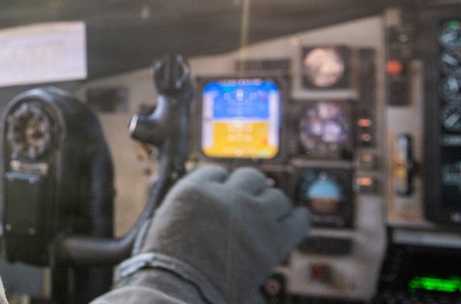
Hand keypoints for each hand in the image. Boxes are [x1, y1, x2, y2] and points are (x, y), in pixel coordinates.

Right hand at [118, 165, 308, 303]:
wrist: (180, 290)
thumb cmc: (167, 265)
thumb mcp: (163, 221)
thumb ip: (179, 200)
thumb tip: (179, 184)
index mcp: (195, 189)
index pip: (217, 170)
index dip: (223, 182)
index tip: (227, 191)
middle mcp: (226, 197)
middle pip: (250, 176)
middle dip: (250, 188)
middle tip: (250, 201)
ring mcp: (252, 216)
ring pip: (275, 195)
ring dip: (271, 204)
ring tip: (268, 215)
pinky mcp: (273, 240)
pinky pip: (297, 219)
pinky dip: (297, 218)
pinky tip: (296, 218)